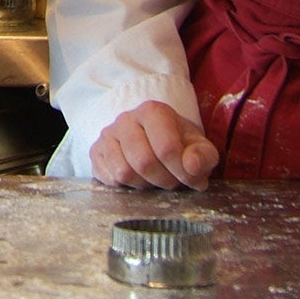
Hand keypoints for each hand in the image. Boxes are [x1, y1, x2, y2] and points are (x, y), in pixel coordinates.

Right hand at [89, 100, 219, 190]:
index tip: (192, 179)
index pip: (166, 148)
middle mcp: (126, 119)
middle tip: (173, 181)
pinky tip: (137, 179)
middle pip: (144, 162)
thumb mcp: (198, 148)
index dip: (182, 171)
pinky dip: (126, 186)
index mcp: (153, 111)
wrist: (153, 140)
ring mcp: (108, 135)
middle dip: (164, 180)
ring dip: (145, 184)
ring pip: (123, 172)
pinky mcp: (96, 152)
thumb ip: (203, 156)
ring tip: (155, 179)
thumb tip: (192, 166)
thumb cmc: (179, 144)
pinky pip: (108, 178)